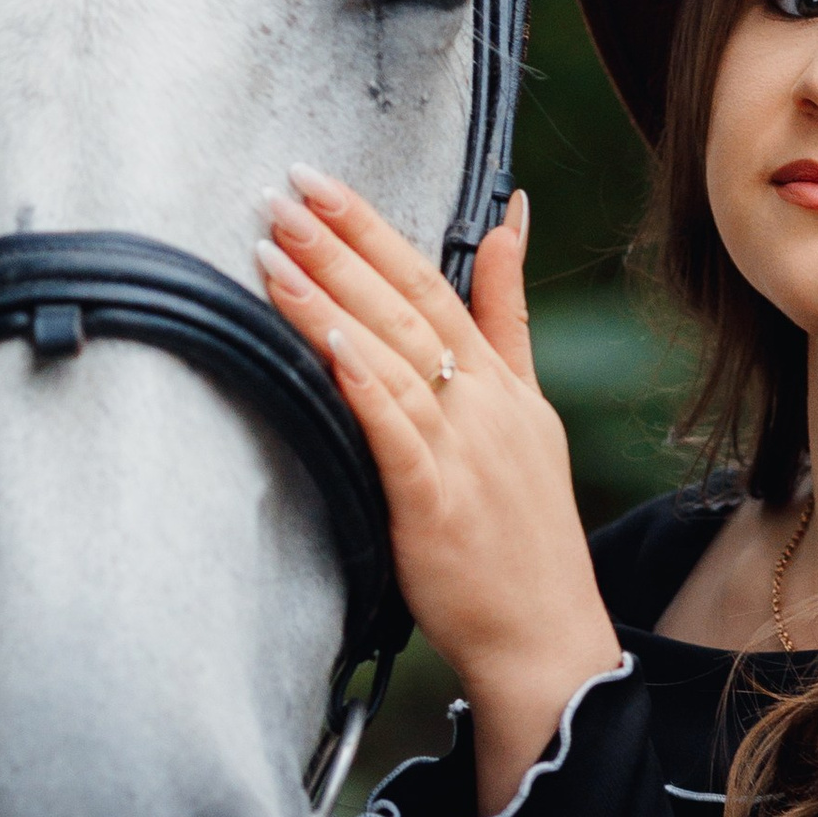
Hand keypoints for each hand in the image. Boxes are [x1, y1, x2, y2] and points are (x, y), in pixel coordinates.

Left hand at [258, 170, 622, 810]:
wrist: (544, 636)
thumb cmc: (524, 534)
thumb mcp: (530, 413)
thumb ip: (507, 318)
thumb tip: (508, 223)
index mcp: (501, 382)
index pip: (435, 282)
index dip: (374, 229)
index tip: (321, 180)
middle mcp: (484, 404)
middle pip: (407, 303)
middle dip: (342, 240)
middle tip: (284, 187)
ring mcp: (462, 449)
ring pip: (391, 354)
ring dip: (330, 295)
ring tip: (273, 245)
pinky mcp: (434, 501)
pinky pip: (392, 426)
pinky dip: (359, 376)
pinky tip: (322, 338)